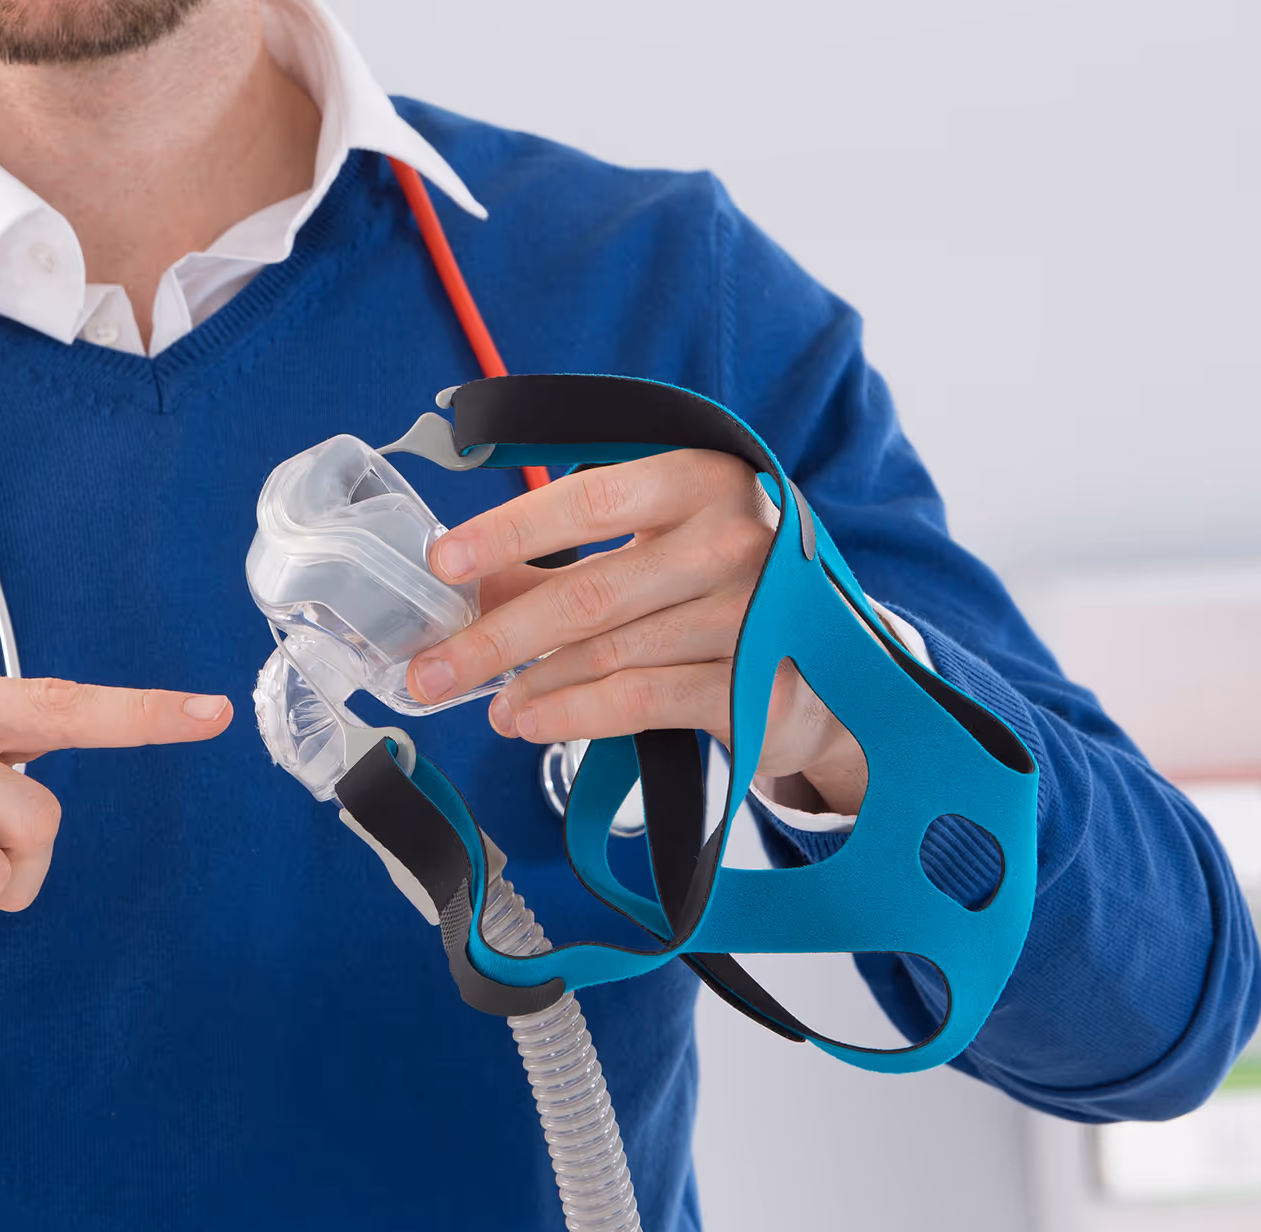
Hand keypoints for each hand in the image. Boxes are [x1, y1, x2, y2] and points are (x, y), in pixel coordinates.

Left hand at [404, 451, 867, 814]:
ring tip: (482, 704)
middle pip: (587, 592)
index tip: (441, 562)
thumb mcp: (653, 546)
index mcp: (702, 479)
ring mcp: (751, 614)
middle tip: (429, 670)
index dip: (509, 531)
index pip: (589, 500)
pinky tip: (531, 722)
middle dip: (495, 637)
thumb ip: (560, 563)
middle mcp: (734, 539)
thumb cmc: (722, 585)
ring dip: (529, 684)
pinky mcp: (755, 684)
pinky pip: (640, 700)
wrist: (832, 658)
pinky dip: (573, 715)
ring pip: (608, 653)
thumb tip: (462, 586)